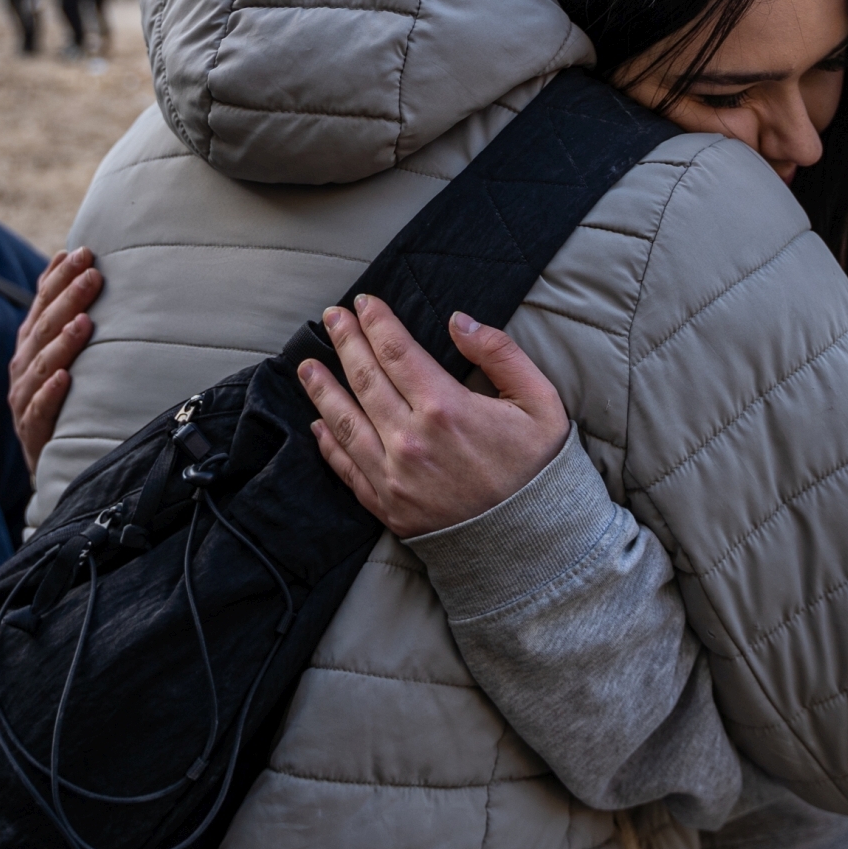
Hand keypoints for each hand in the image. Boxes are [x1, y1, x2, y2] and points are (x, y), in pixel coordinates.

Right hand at [9, 248, 100, 470]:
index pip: (42, 304)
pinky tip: (65, 378)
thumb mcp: (62, 354)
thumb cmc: (64, 399)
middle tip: (94, 275)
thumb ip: (64, 313)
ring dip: (62, 343)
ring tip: (85, 322)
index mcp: (29, 346)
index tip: (84, 252)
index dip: (59, 278)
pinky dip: (51, 394)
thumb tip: (71, 257)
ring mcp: (24, 401)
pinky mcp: (33, 434)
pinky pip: (39, 412)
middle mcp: (23, 369)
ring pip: (42, 367)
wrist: (54, 463)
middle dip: (68, 299)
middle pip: (43, 329)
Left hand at [297, 295, 568, 539]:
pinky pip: (348, 469)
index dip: (376, 323)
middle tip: (331, 317)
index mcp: (446, 408)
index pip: (397, 351)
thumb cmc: (539, 470)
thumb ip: (500, 354)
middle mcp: (410, 440)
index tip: (363, 303)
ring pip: (345, 422)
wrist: (534, 545)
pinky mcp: (388, 508)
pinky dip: (329, 445)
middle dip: (346, 342)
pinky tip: (318, 425)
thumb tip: (458, 321)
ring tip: (307, 366)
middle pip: (365, 379)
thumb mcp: (540, 402)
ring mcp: (393, 476)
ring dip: (323, 390)